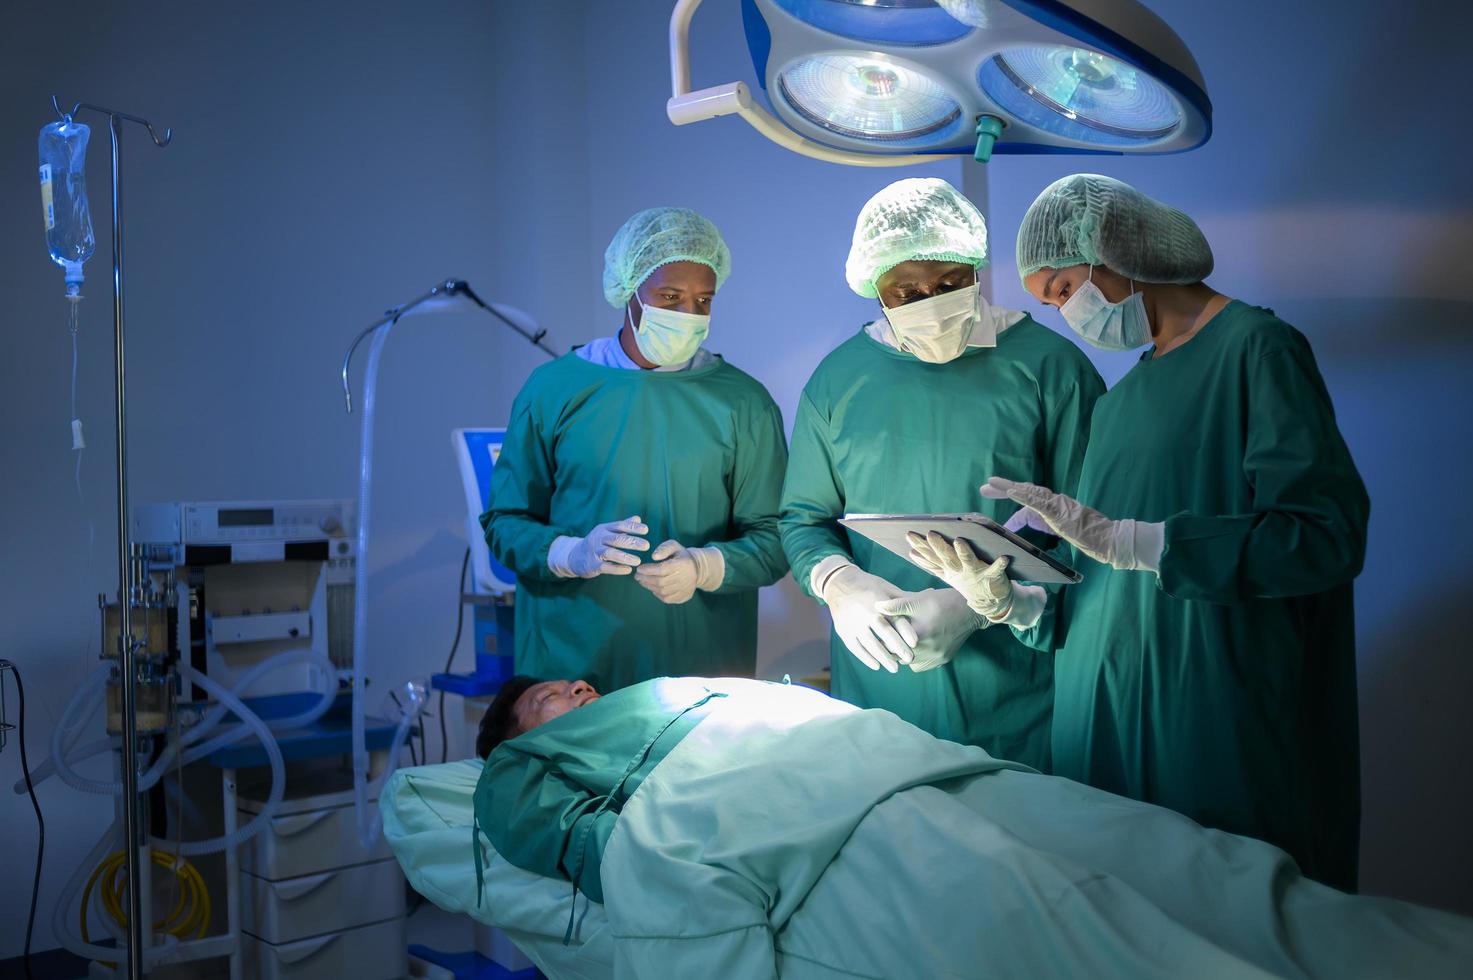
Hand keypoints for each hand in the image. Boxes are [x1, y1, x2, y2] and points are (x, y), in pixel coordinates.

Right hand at [562, 516, 649, 577]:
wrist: (574, 556)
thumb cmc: (596, 543)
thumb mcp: (607, 532)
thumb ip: (622, 526)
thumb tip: (638, 519)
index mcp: (604, 529)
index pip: (620, 526)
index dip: (633, 528)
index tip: (646, 530)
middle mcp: (598, 539)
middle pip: (617, 539)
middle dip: (632, 542)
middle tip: (647, 546)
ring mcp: (594, 552)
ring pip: (610, 553)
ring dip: (625, 557)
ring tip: (638, 561)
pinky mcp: (592, 565)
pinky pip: (605, 567)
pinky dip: (617, 568)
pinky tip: (628, 570)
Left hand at [634, 540, 723, 603]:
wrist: (697, 569)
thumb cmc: (681, 556)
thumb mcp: (674, 546)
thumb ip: (663, 548)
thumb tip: (654, 556)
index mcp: (683, 564)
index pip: (662, 569)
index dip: (648, 570)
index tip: (639, 568)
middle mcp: (685, 578)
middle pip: (661, 582)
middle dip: (646, 579)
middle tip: (637, 576)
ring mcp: (684, 589)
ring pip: (662, 591)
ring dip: (649, 586)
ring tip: (642, 581)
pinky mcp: (683, 597)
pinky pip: (666, 598)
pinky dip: (656, 594)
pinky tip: (652, 587)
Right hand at [820, 564, 918, 672]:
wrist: (837, 583)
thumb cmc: (867, 585)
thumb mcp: (885, 587)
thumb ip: (903, 598)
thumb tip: (930, 592)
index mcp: (877, 600)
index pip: (893, 617)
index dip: (904, 630)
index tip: (915, 642)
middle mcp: (864, 612)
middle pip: (883, 632)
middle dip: (897, 647)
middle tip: (909, 658)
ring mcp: (852, 623)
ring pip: (869, 643)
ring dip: (882, 657)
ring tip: (895, 668)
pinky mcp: (843, 631)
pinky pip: (855, 647)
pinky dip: (865, 658)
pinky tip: (876, 665)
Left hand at [873, 588, 985, 672]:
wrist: (970, 610)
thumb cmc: (942, 602)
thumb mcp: (918, 599)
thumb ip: (896, 605)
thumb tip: (876, 606)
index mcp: (918, 635)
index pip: (890, 646)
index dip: (883, 641)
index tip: (879, 634)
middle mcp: (927, 650)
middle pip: (899, 657)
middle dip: (893, 649)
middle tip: (888, 640)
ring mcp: (936, 657)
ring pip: (911, 663)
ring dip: (904, 655)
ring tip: (901, 643)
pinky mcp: (943, 660)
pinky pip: (924, 665)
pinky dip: (917, 659)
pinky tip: (916, 648)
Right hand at [905, 531, 1013, 620]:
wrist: (993, 601)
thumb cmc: (970, 581)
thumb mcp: (948, 573)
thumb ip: (932, 563)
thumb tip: (912, 552)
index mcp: (949, 569)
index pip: (932, 556)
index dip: (921, 547)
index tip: (910, 536)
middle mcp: (960, 571)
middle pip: (948, 557)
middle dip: (938, 546)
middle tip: (930, 534)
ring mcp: (976, 574)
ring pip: (968, 560)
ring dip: (963, 551)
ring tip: (959, 541)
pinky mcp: (993, 577)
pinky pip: (997, 570)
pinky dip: (1000, 565)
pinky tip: (1004, 557)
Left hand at [980, 478, 1160, 571]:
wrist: (1109, 539)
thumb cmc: (1091, 537)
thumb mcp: (1066, 532)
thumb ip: (1053, 527)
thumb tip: (1042, 528)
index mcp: (1055, 508)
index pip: (1030, 505)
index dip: (1014, 506)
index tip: (1002, 516)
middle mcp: (1055, 502)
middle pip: (1026, 492)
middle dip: (1005, 488)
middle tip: (985, 486)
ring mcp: (1057, 505)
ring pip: (1029, 492)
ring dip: (1009, 487)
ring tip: (992, 483)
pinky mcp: (1058, 510)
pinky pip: (1037, 501)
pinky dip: (1024, 495)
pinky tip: (1011, 491)